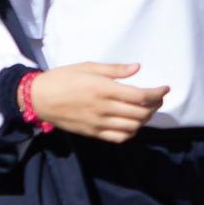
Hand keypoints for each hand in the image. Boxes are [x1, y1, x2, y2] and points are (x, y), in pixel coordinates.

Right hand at [29, 62, 168, 142]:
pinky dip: (131, 132)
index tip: (165, 88)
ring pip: (133, 127)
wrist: (37, 98)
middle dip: (155, 106)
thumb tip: (137, 68)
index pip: (141, 96)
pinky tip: (132, 123)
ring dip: (145, 119)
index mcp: (104, 89)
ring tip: (146, 109)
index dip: (157, 93)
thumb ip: (114, 70)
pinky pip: (119, 137)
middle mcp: (104, 108)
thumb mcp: (87, 67)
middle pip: (141, 113)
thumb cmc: (62, 78)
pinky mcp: (93, 132)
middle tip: (157, 98)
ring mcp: (99, 123)